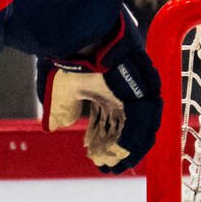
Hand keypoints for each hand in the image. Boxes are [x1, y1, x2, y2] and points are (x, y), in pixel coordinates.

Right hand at [35, 10, 161, 173]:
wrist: (77, 34)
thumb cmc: (70, 56)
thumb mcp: (62, 89)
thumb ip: (62, 109)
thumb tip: (55, 126)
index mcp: (115, 94)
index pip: (118, 126)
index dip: (109, 145)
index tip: (100, 161)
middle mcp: (131, 94)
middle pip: (134, 130)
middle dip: (120, 152)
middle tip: (108, 167)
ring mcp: (140, 92)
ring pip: (143, 129)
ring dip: (126, 150)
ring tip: (110, 163)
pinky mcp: (145, 90)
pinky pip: (143, 122)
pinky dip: (131, 140)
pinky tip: (117, 152)